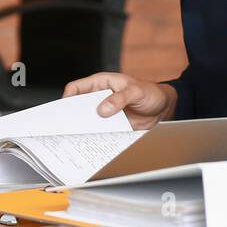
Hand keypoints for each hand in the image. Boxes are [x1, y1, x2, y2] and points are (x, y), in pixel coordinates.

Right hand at [62, 71, 177, 129]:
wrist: (162, 108)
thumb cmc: (150, 93)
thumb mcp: (136, 92)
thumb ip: (120, 99)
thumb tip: (102, 109)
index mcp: (101, 83)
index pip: (76, 88)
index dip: (67, 98)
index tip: (63, 111)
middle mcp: (99, 97)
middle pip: (77, 106)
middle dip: (71, 117)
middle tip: (67, 128)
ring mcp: (104, 112)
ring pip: (87, 120)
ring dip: (83, 129)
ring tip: (78, 138)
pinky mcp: (110, 124)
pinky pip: (99, 131)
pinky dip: (95, 136)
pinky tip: (93, 143)